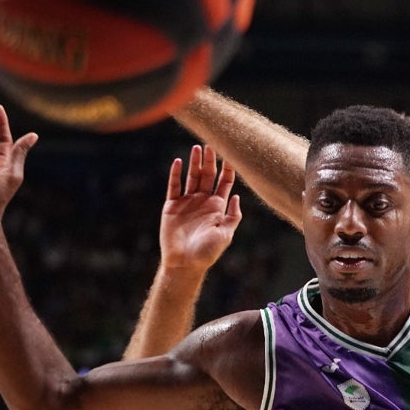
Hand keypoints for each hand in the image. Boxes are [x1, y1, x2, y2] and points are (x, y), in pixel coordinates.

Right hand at [159, 145, 242, 270]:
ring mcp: (187, 202)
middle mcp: (203, 201)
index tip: (231, 154)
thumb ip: (233, 216)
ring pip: (192, 177)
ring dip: (194, 163)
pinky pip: (174, 186)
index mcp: (217, 207)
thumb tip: (237, 196)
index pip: (224, 183)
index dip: (227, 169)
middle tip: (211, 145)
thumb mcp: (225, 234)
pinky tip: (178, 162)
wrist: (184, 264)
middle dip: (210, 161)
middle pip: (208, 176)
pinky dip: (175, 174)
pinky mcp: (172, 206)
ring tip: (197, 148)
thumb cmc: (207, 252)